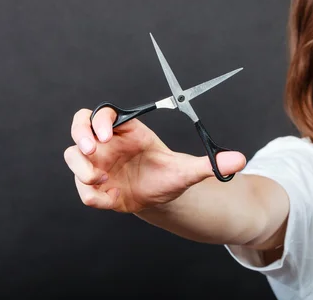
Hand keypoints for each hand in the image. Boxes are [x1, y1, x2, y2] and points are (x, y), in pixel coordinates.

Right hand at [64, 108, 246, 212]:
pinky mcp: (95, 187)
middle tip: (93, 148)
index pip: (105, 114)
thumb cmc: (170, 176)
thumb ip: (210, 164)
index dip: (101, 119)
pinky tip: (110, 196)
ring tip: (100, 179)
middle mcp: (109, 145)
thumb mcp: (189, 170)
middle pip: (80, 126)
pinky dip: (90, 192)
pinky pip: (81, 187)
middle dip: (81, 134)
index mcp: (129, 132)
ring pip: (73, 156)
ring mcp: (98, 165)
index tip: (107, 133)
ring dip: (80, 167)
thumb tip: (239, 160)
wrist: (161, 198)